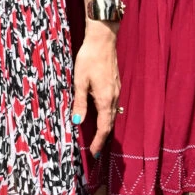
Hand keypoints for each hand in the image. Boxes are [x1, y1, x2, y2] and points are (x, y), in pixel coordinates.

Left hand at [72, 21, 120, 156]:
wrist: (102, 40)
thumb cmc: (89, 59)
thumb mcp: (80, 81)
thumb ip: (80, 103)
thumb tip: (77, 123)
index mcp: (105, 100)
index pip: (104, 128)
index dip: (99, 142)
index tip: (94, 154)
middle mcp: (114, 98)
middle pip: (110, 123)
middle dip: (103, 138)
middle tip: (95, 149)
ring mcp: (116, 91)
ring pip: (112, 114)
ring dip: (106, 127)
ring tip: (97, 136)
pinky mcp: (115, 84)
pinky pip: (112, 105)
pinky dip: (107, 115)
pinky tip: (100, 114)